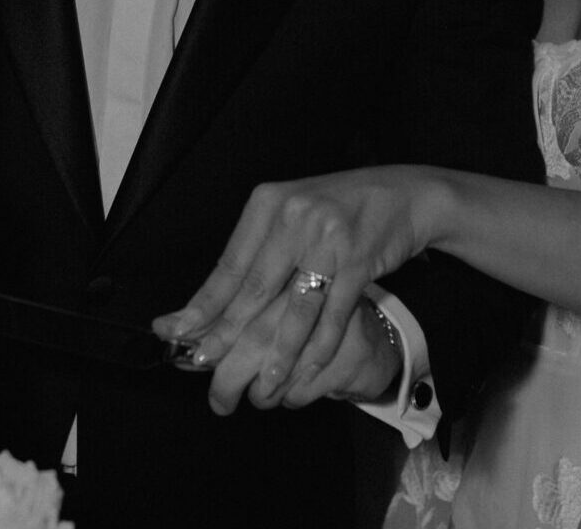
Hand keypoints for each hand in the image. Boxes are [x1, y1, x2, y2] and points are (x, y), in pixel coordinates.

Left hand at [153, 168, 428, 392]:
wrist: (403, 196)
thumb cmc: (338, 208)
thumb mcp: (291, 214)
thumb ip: (258, 250)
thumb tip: (213, 303)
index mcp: (268, 203)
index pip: (230, 263)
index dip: (204, 304)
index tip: (177, 332)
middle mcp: (294, 216)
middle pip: (254, 288)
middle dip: (226, 332)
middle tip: (203, 363)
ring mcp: (329, 239)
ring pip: (294, 310)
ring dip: (276, 353)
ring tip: (259, 384)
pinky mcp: (360, 261)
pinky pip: (333, 315)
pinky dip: (318, 347)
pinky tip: (305, 370)